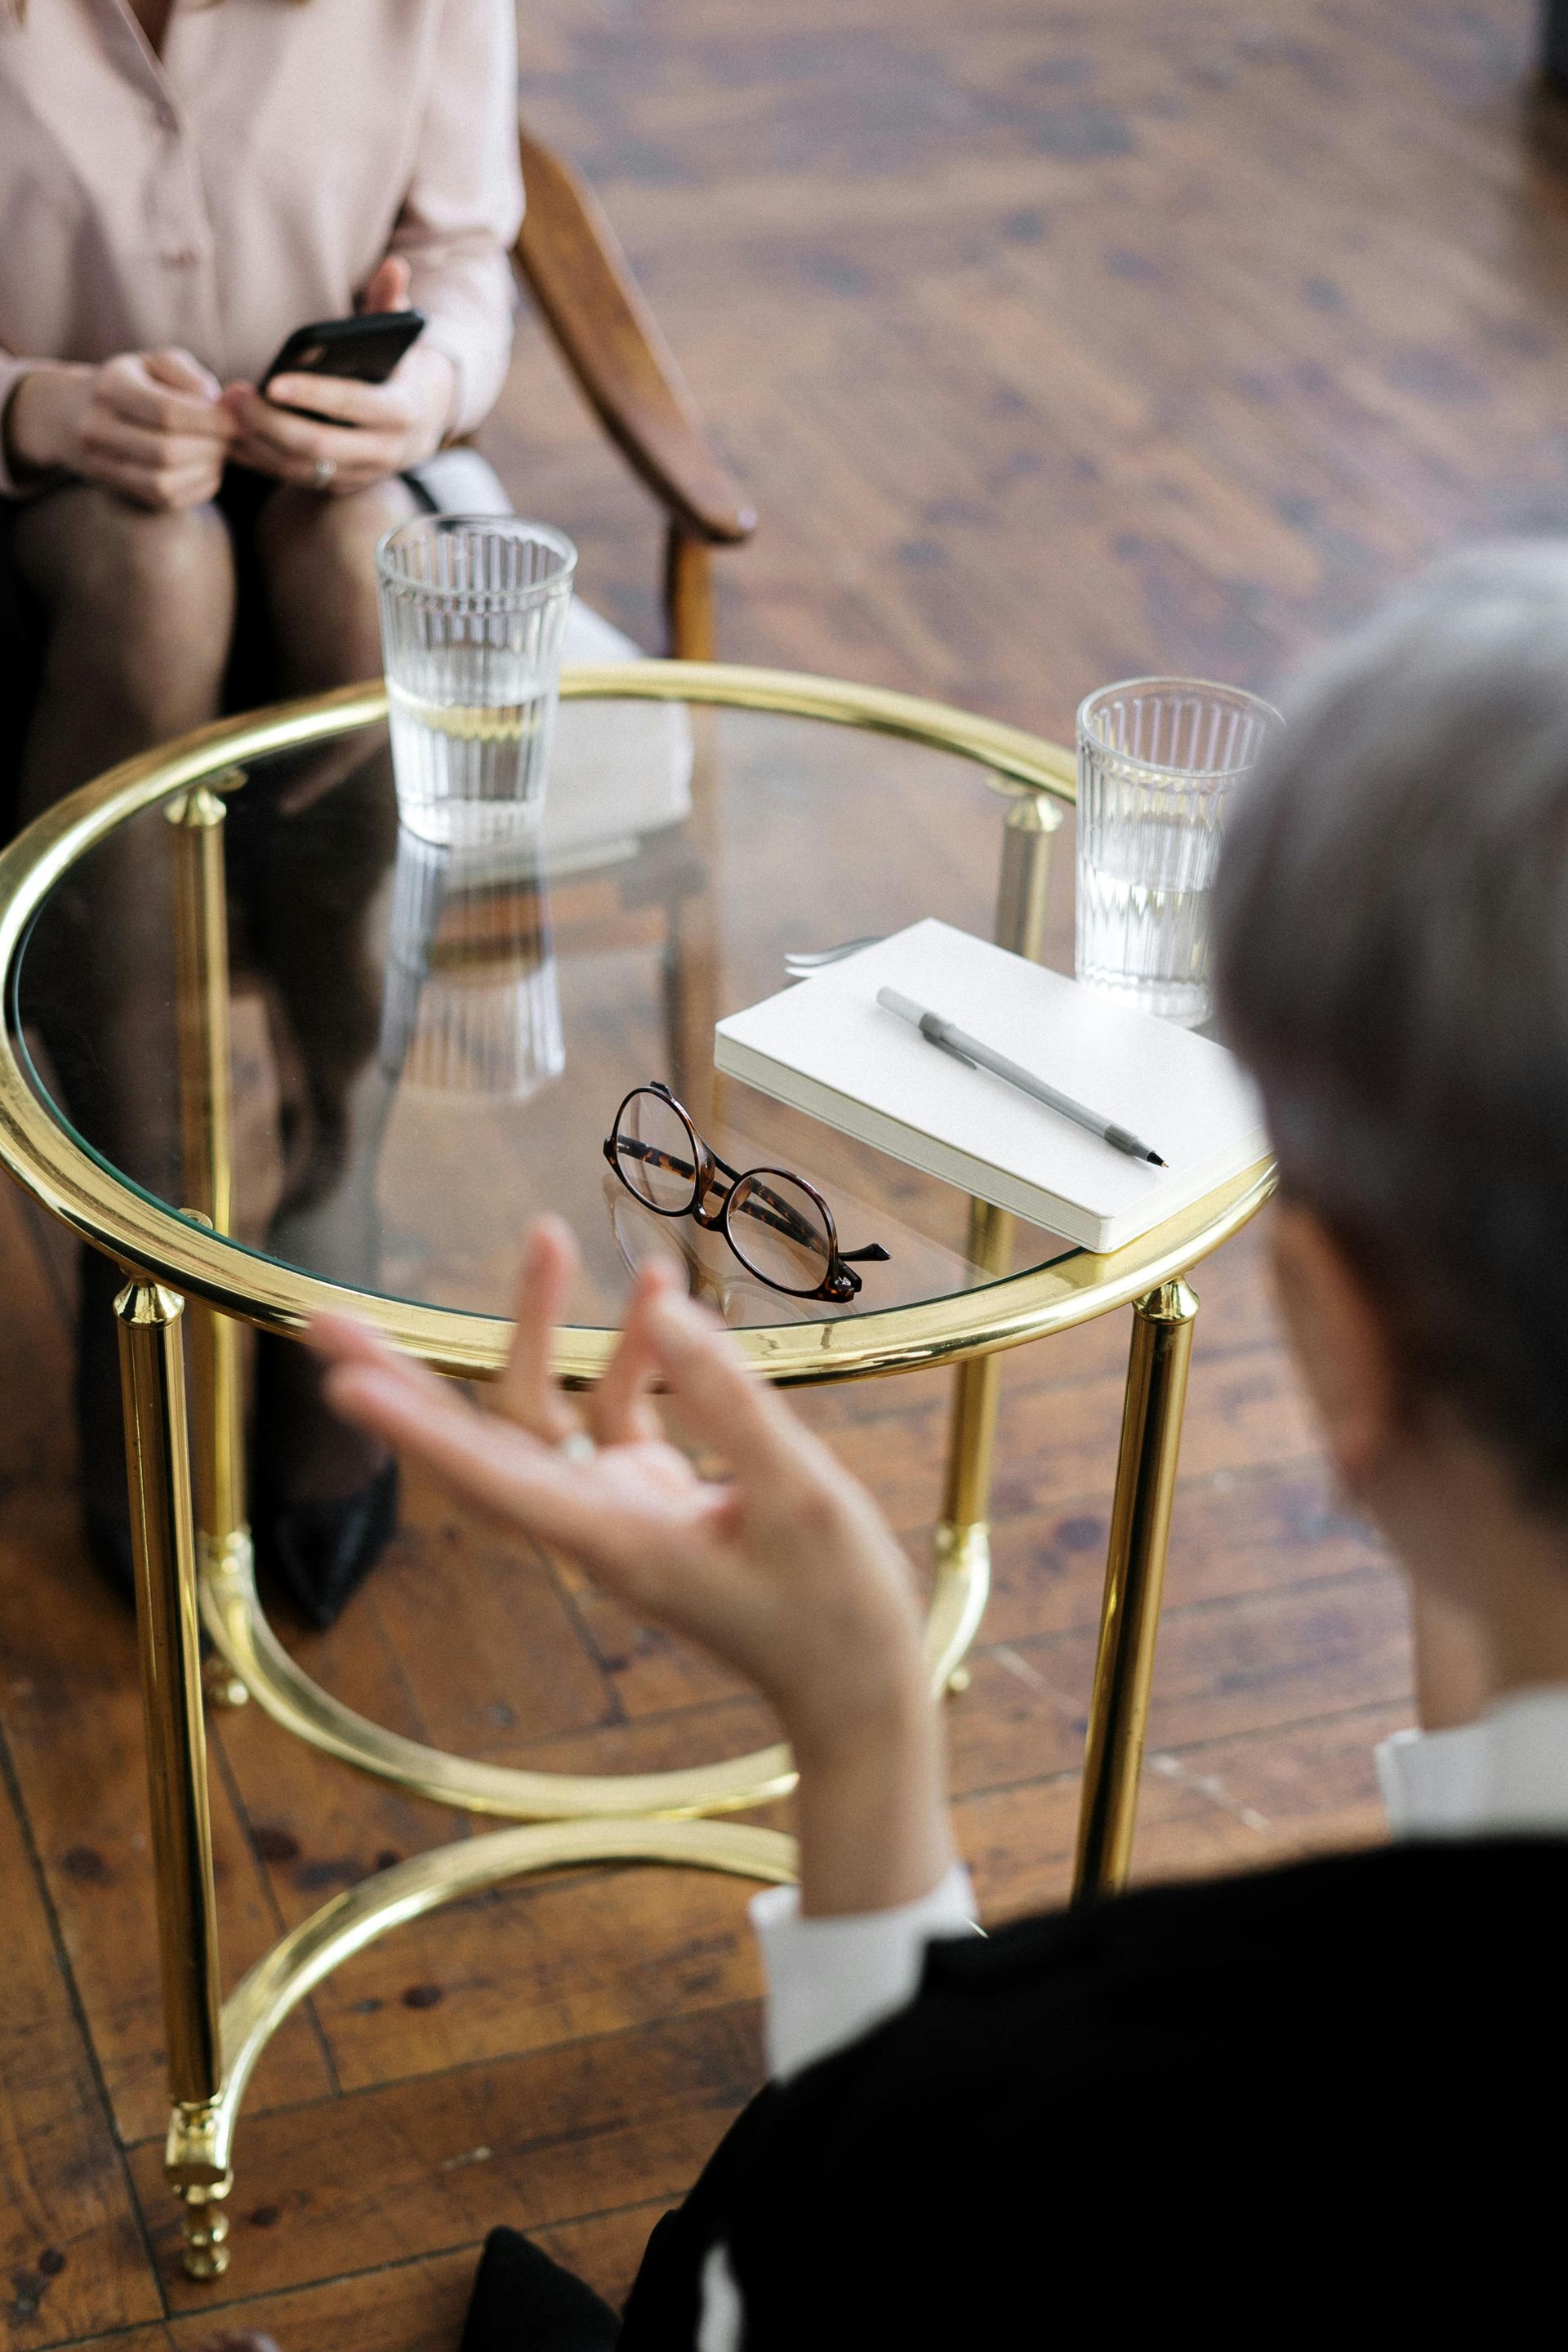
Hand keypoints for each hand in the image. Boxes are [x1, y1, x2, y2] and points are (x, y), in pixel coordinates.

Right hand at [5, 348, 233, 507]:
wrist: (76, 415)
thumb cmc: (134, 383)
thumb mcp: (157, 364)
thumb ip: (191, 377)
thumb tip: (226, 406)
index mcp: (110, 387)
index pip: (166, 412)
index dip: (211, 420)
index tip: (241, 419)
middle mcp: (98, 429)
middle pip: (167, 452)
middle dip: (211, 446)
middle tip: (232, 437)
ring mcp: (104, 466)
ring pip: (165, 484)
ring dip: (206, 470)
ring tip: (218, 450)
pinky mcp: (121, 492)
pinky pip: (168, 500)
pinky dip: (198, 486)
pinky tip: (206, 466)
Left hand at [222, 255, 456, 492]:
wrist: (418, 427)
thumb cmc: (396, 371)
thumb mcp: (399, 340)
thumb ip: (392, 304)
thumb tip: (395, 265)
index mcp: (401, 412)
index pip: (354, 405)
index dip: (313, 395)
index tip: (272, 380)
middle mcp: (384, 452)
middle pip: (319, 446)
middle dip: (272, 423)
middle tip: (233, 396)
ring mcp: (359, 474)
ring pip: (301, 468)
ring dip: (258, 443)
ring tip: (225, 412)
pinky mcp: (336, 485)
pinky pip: (291, 478)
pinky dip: (260, 459)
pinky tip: (230, 436)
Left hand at [311, 1218, 953, 1914]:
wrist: (856, 1686)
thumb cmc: (831, 1608)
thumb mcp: (799, 1495)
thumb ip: (730, 1401)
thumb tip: (665, 1312)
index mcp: (613, 1540)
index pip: (491, 1475)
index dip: (415, 1428)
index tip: (342, 1383)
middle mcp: (593, 1524)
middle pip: (477, 1440)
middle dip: (405, 1378)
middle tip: (323, 1318)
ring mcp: (618, 1508)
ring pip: (543, 1411)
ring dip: (541, 1327)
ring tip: (547, 1233)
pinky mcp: (651, 1496)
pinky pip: (615, 1410)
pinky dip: (631, 1351)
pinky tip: (656, 1289)